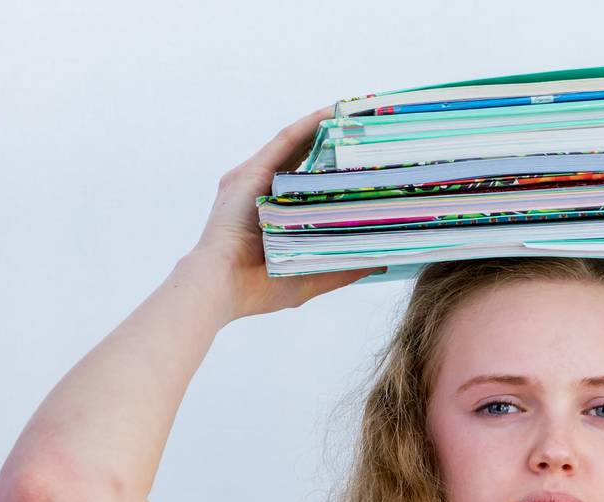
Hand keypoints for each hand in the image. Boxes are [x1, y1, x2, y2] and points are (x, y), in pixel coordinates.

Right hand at [187, 105, 381, 319]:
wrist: (223, 285)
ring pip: (297, 144)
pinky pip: (286, 141)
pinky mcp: (251, 171)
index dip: (338, 172)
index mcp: (277, 214)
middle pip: (305, 160)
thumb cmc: (260, 288)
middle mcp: (265, 191)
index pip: (312, 186)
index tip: (368, 162)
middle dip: (333, 143)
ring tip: (354, 113)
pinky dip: (308, 126)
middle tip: (366, 131)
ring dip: (324, 127)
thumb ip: (343, 265)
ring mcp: (256, 179)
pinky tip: (330, 112)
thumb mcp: (312, 276)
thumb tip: (380, 260)